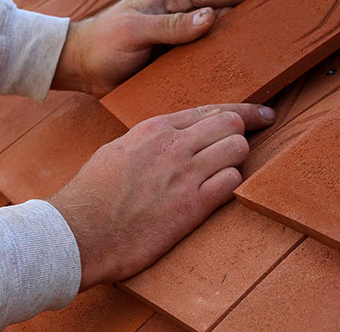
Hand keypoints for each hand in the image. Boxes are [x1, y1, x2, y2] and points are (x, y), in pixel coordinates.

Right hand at [49, 103, 275, 287]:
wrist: (80, 231)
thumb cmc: (92, 194)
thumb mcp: (119, 150)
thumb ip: (150, 140)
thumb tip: (168, 140)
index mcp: (155, 127)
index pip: (210, 109)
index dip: (241, 111)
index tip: (260, 114)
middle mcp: (174, 144)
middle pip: (231, 122)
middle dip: (243, 132)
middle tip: (248, 144)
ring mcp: (185, 173)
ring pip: (237, 148)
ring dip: (237, 160)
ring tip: (225, 172)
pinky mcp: (192, 205)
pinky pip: (232, 182)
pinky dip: (231, 185)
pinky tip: (218, 193)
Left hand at [52, 0, 265, 95]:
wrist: (81, 67)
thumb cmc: (103, 42)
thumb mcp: (133, 31)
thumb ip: (169, 26)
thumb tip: (210, 17)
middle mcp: (183, 12)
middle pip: (229, 10)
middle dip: (257, 12)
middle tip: (290, 17)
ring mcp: (183, 35)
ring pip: (222, 35)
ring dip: (244, 39)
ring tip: (278, 45)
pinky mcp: (179, 57)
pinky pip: (209, 57)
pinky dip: (227, 60)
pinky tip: (245, 72)